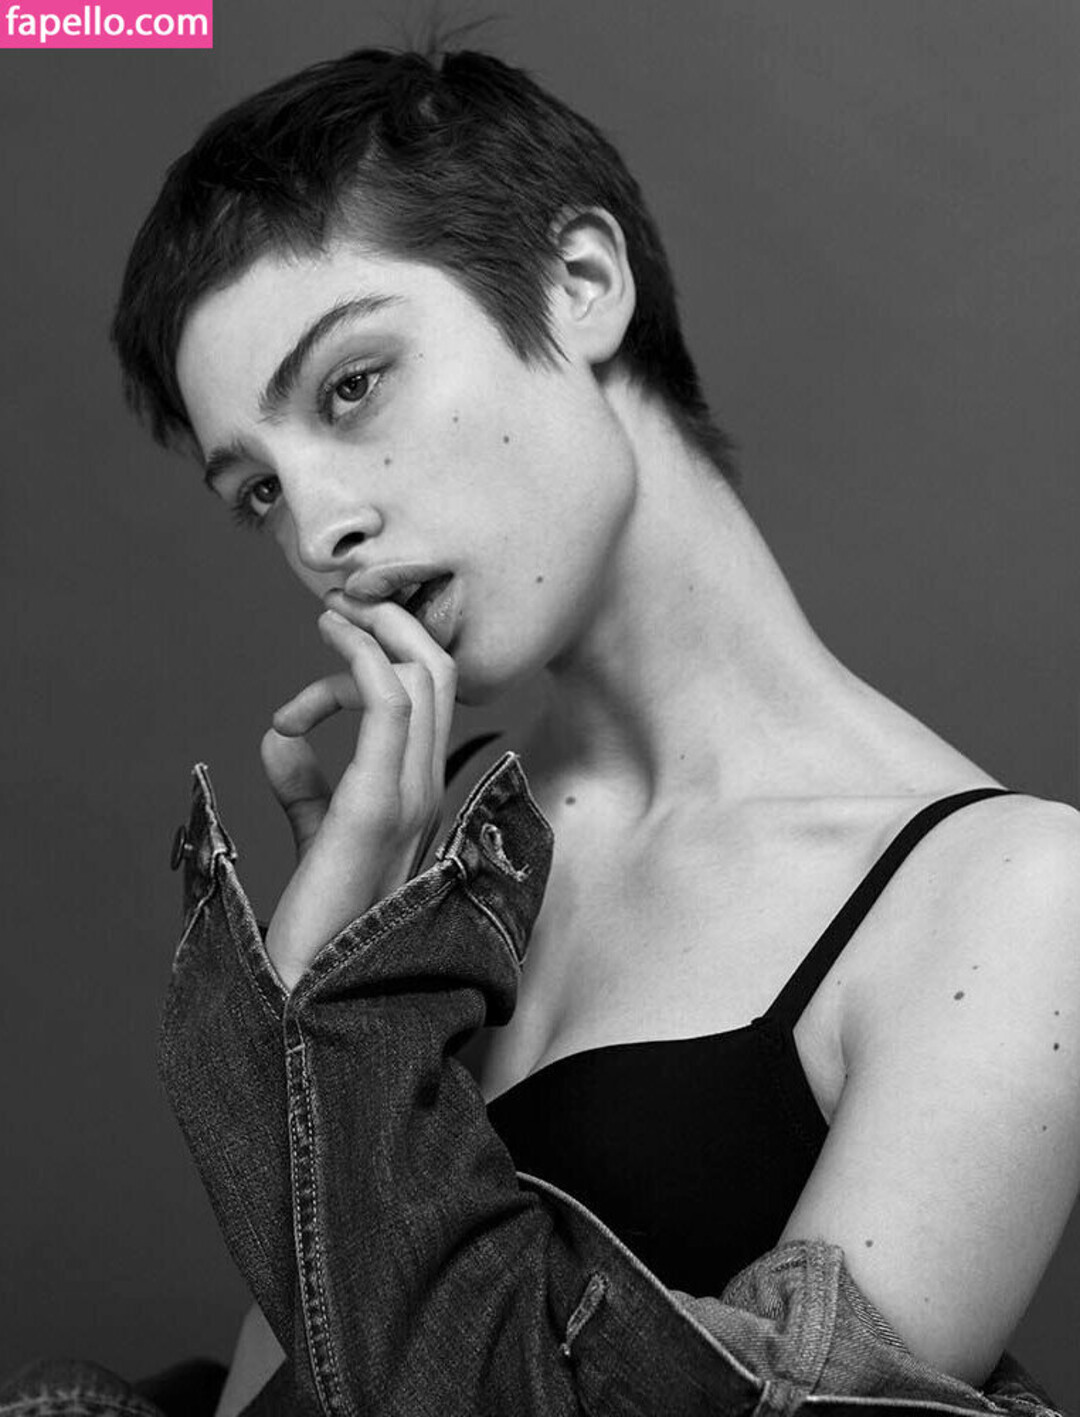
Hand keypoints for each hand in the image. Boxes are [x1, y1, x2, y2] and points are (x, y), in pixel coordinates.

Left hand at [259, 593, 456, 992]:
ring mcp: (410, 796)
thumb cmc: (321, 922)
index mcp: (418, 795)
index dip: (367, 674)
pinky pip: (389, 706)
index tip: (300, 705)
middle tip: (342, 603)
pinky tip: (332, 641)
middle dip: (394, 624)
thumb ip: (306, 789)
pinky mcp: (376, 805)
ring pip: (424, 678)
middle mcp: (425, 789)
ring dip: (378, 629)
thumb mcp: (319, 837)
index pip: (422, 702)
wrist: (317, 992)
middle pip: (437, 674)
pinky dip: (363, 659)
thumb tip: (280, 740)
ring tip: (332, 611)